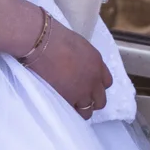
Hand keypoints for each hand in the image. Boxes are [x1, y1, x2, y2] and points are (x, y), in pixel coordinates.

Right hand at [0, 0, 110, 119]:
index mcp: (97, 64)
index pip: (107, 83)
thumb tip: (78, 65)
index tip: (88, 87)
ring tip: (68, 106)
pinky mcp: (67, 99)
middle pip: (100, 101)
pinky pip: (71, 113)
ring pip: (87, 112)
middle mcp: (93, 80)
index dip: (97, 86)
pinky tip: (59, 106)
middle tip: (78, 99)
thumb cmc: (55, 36)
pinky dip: (67, 111)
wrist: (42, 42)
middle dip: (91, 101)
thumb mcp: (79, 45)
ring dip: (79, 109)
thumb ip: (84, 59)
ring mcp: (81, 92)